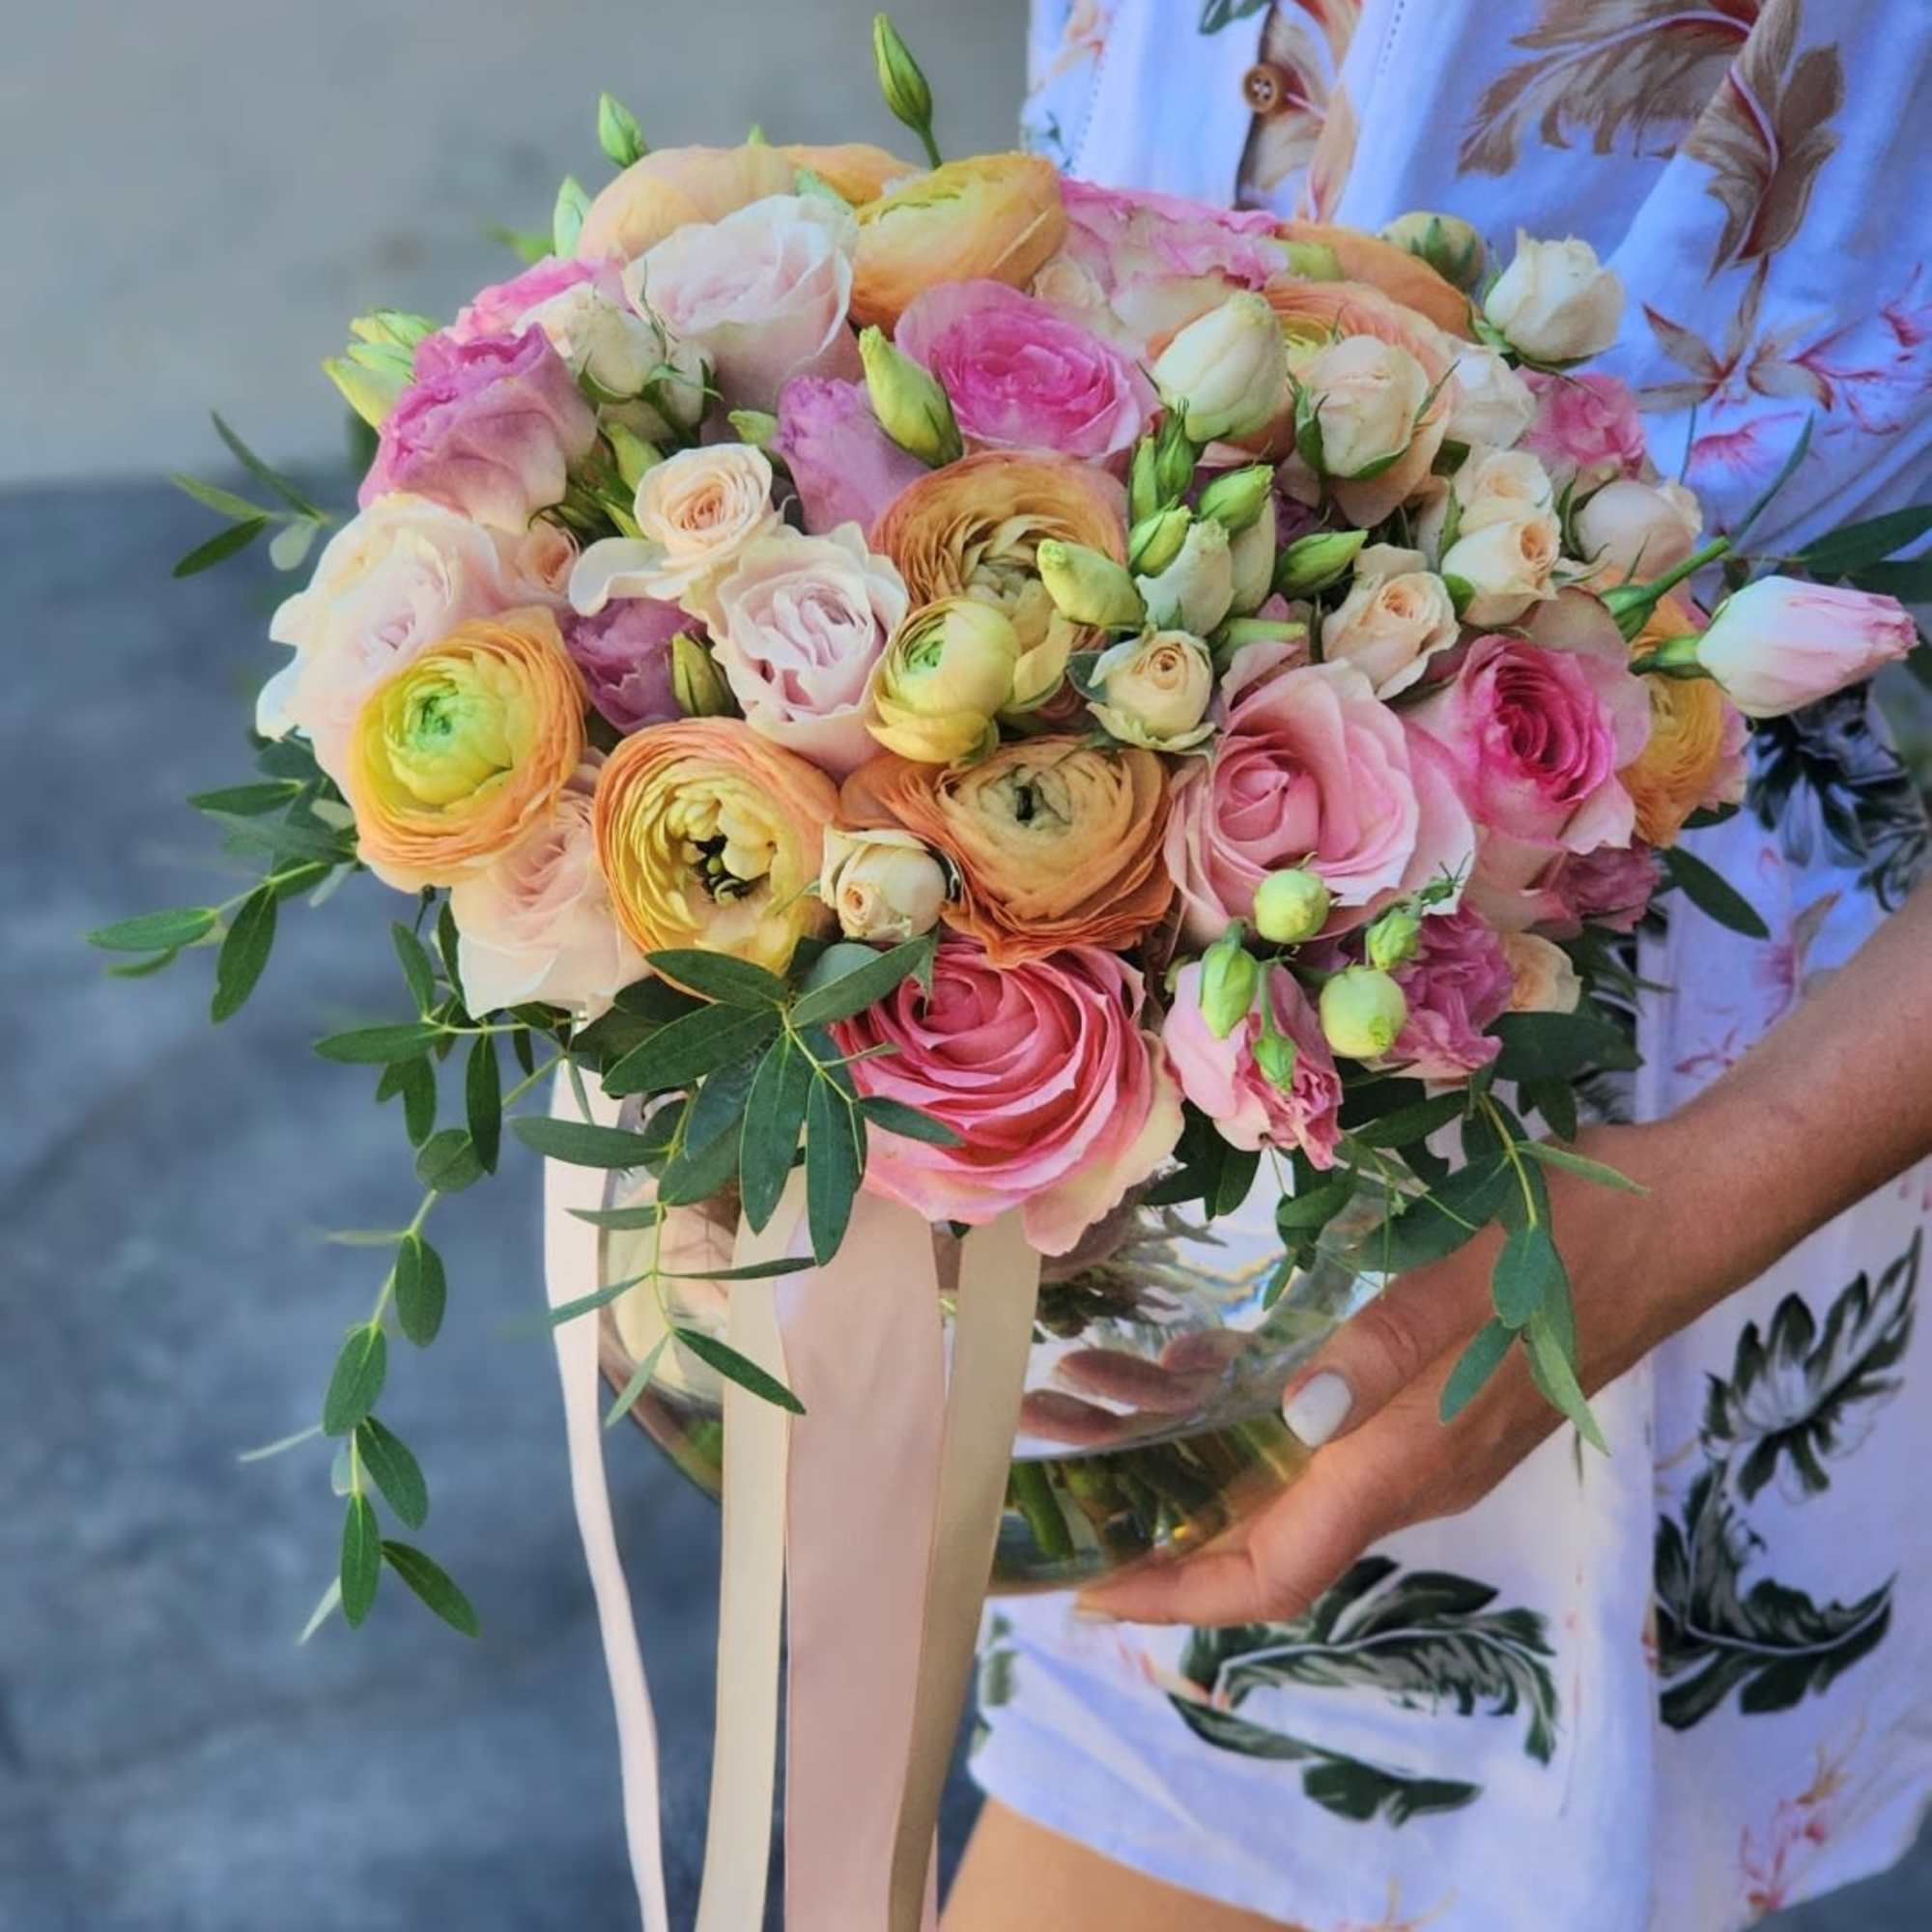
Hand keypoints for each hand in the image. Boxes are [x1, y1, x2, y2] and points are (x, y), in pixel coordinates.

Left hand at [1077, 1120, 1708, 1626]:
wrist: (1669, 1221)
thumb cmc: (1567, 1247)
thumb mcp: (1465, 1283)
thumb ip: (1382, 1353)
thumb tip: (1300, 1419)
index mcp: (1402, 1464)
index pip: (1271, 1571)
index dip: (1177, 1594)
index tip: (1089, 1593)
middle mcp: (1401, 1473)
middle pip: (1255, 1531)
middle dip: (1150, 1510)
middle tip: (1055, 1464)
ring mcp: (1413, 1439)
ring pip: (1274, 1473)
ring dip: (1180, 1445)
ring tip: (1087, 1391)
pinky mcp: (1420, 1398)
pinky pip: (1312, 1428)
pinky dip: (1238, 1402)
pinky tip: (1186, 1355)